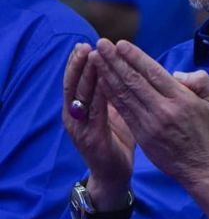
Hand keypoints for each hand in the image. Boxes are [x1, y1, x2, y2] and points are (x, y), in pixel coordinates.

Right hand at [62, 40, 135, 207]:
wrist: (114, 174)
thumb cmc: (117, 140)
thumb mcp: (115, 113)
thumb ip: (113, 94)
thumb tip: (123, 70)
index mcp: (81, 108)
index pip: (78, 80)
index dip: (82, 63)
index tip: (89, 44)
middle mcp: (75, 116)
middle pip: (74, 84)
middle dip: (80, 64)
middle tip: (86, 46)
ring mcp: (80, 127)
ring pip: (80, 96)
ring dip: (86, 76)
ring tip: (91, 57)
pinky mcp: (91, 138)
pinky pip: (94, 113)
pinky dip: (97, 96)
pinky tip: (102, 83)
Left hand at [90, 39, 208, 188]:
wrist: (203, 167)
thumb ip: (201, 80)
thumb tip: (176, 74)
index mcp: (182, 99)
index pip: (153, 72)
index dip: (135, 57)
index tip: (120, 44)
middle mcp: (162, 110)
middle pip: (134, 80)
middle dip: (115, 61)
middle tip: (101, 44)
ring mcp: (149, 123)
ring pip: (124, 94)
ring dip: (108, 75)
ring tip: (96, 59)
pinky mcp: (141, 135)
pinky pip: (123, 111)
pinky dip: (111, 95)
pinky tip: (102, 83)